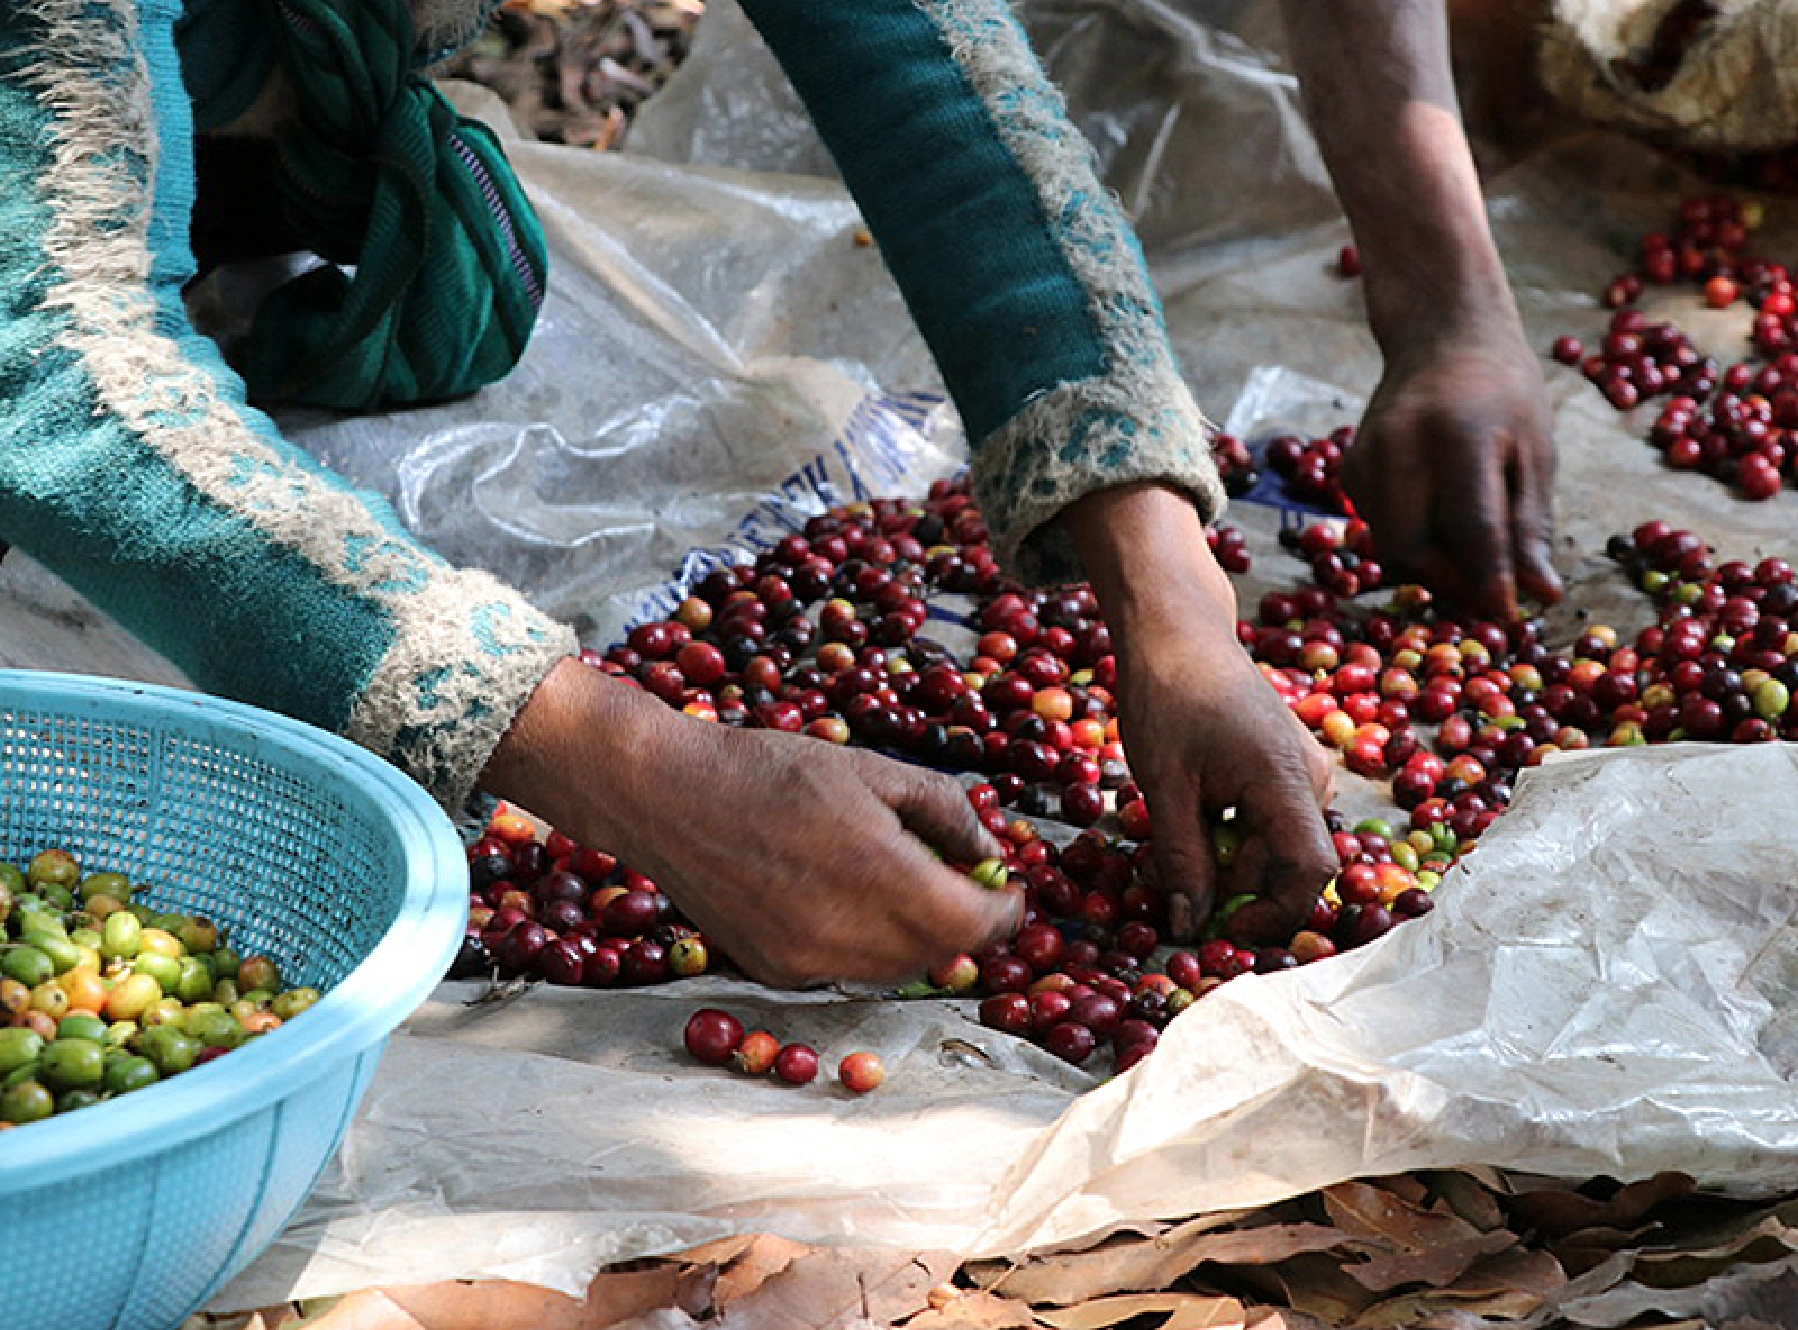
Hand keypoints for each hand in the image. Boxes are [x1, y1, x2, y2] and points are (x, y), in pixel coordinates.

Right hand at [481, 659, 1020, 987]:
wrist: (666, 796)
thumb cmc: (770, 770)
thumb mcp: (871, 769)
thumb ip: (944, 811)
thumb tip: (989, 850)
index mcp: (881, 874)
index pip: (976, 926)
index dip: (1005, 913)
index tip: (1008, 890)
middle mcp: (847, 931)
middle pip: (942, 953)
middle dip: (962, 921)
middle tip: (957, 880)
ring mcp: (808, 961)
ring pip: (897, 970)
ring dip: (917, 936)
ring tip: (896, 883)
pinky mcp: (777, 972)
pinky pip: (846, 970)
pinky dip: (864, 944)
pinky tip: (840, 897)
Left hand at [1065, 485, 1336, 939]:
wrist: (1176, 632)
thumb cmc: (1167, 698)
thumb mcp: (1164, 788)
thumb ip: (1182, 861)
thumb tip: (1189, 928)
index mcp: (1289, 782)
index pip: (1309, 874)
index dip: (1271, 916)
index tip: (1221, 927)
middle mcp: (1312, 779)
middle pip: (1291, 865)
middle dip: (1239, 889)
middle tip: (1180, 890)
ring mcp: (1303, 770)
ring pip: (1277, 845)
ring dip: (1231, 861)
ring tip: (1178, 838)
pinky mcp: (1285, 765)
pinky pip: (1270, 821)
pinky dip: (1233, 834)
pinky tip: (1192, 816)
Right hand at [1343, 323, 1562, 618]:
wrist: (1442, 339)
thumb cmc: (1503, 395)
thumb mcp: (1535, 452)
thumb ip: (1530, 526)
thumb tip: (1540, 596)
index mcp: (1458, 436)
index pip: (1471, 529)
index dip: (1491, 582)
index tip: (1512, 616)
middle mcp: (1399, 447)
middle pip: (1414, 549)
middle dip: (1452, 584)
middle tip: (1490, 594)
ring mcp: (1365, 458)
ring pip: (1390, 547)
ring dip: (1432, 568)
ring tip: (1471, 558)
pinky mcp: (1348, 469)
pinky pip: (1379, 528)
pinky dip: (1411, 541)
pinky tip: (1439, 522)